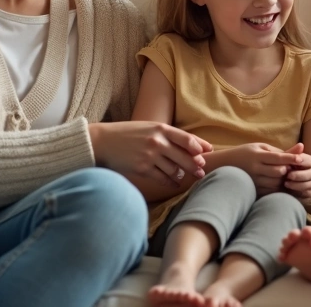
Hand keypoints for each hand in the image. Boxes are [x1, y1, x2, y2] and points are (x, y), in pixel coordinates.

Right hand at [89, 121, 211, 186]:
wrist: (103, 142)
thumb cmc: (128, 133)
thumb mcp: (148, 127)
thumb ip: (167, 135)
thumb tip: (191, 145)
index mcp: (160, 129)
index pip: (187, 139)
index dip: (200, 147)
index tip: (208, 152)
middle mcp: (157, 142)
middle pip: (185, 157)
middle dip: (195, 165)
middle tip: (201, 171)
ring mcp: (150, 156)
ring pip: (175, 169)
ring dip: (183, 175)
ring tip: (187, 178)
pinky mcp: (142, 169)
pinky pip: (163, 178)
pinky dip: (171, 182)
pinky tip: (174, 184)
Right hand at [231, 143, 303, 195]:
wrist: (225, 165)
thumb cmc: (247, 153)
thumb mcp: (262, 148)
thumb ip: (281, 151)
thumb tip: (302, 147)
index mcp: (257, 156)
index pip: (277, 158)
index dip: (291, 158)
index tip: (301, 159)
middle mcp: (255, 169)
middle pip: (278, 172)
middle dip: (287, 170)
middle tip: (289, 167)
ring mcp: (253, 181)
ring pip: (276, 183)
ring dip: (283, 179)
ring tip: (282, 174)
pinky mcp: (253, 189)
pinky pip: (270, 191)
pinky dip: (277, 186)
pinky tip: (276, 181)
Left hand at [282, 143, 310, 199]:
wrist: (293, 184)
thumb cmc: (289, 168)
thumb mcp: (289, 161)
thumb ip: (293, 153)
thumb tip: (301, 145)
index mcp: (310, 161)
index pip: (307, 160)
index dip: (298, 162)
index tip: (289, 164)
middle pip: (309, 174)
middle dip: (298, 175)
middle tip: (287, 176)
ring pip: (307, 185)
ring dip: (296, 185)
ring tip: (285, 184)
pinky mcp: (310, 193)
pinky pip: (305, 194)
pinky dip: (297, 193)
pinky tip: (289, 191)